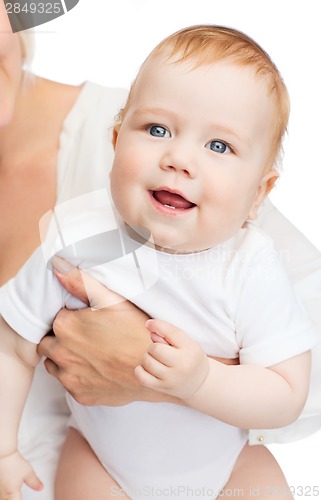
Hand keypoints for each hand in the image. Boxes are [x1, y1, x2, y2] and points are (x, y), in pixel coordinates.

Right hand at [0, 451, 42, 498]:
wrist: (2, 453)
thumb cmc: (13, 462)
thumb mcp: (28, 472)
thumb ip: (34, 482)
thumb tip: (41, 488)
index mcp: (11, 495)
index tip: (22, 498)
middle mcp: (2, 495)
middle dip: (15, 499)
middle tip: (19, 495)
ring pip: (3, 498)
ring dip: (9, 497)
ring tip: (15, 493)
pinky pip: (1, 493)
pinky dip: (4, 494)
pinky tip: (7, 490)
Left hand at [38, 259, 238, 405]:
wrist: (155, 366)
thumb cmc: (136, 330)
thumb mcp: (111, 300)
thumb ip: (80, 282)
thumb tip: (56, 266)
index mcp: (66, 326)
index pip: (55, 318)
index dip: (71, 317)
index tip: (87, 320)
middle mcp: (61, 353)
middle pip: (49, 342)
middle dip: (63, 338)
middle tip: (88, 336)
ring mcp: (70, 377)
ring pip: (54, 364)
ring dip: (65, 357)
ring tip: (92, 352)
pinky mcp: (80, 394)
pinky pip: (69, 383)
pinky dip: (78, 376)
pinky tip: (97, 368)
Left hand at [135, 319, 208, 398]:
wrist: (200, 383)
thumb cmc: (190, 357)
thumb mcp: (187, 342)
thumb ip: (169, 333)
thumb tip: (149, 326)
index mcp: (190, 349)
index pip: (171, 332)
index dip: (156, 325)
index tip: (148, 324)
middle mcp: (182, 365)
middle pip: (156, 349)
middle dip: (153, 347)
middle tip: (159, 350)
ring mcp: (172, 378)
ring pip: (147, 362)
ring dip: (147, 357)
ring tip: (155, 360)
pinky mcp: (162, 388)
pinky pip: (142, 377)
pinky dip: (140, 370)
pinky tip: (147, 368)